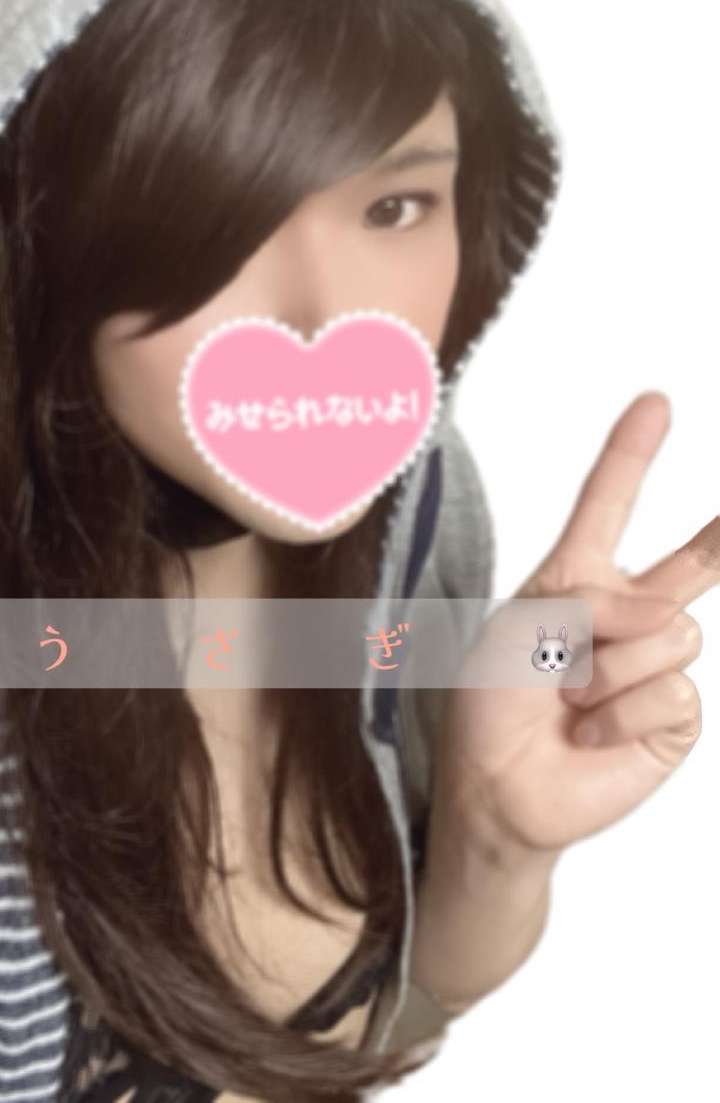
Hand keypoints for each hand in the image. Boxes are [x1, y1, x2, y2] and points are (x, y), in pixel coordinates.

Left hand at [431, 391, 715, 863]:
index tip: (655, 403)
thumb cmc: (493, 703)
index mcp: (572, 580)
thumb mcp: (520, 629)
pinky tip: (592, 732)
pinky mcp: (671, 715)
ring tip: (570, 698)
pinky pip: (671, 690)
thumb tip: (672, 618)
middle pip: (691, 562)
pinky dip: (621, 714)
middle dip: (719, 536)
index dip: (632, 454)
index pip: (607, 505)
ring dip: (608, 670)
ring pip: (671, 632)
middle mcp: (621, 614)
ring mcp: (652, 663)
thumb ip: (589, 602)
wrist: (496, 787)